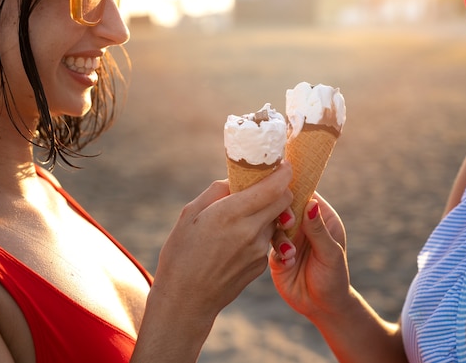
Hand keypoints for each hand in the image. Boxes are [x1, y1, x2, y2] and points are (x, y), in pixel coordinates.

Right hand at [152, 162, 292, 319]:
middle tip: (266, 184)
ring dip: (267, 212)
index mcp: (232, 214)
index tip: (284, 163)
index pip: (274, 187)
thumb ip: (218, 191)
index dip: (283, 172)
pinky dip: (259, 232)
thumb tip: (236, 180)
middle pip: (284, 201)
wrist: (186, 300)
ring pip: (275, 220)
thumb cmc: (181, 254)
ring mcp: (259, 250)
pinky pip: (267, 239)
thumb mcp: (190, 214)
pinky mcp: (260, 265)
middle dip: (279, 189)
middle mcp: (251, 231)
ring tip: (243, 216)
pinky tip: (237, 239)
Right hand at [269, 192, 350, 321]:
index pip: (305, 192)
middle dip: (281, 210)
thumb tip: (310, 203)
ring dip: (279, 235)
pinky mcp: (275, 252)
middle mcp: (302, 223)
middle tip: (287, 223)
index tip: (282, 183)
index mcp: (320, 216)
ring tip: (291, 252)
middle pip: (284, 204)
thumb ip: (318, 230)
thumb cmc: (334, 278)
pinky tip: (287, 262)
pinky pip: (266, 243)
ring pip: (272, 222)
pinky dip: (275, 250)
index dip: (293, 186)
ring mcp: (286, 237)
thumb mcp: (330, 253)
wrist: (322, 307)